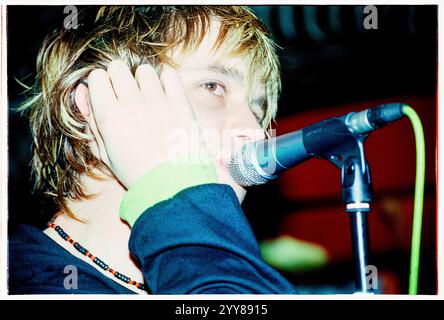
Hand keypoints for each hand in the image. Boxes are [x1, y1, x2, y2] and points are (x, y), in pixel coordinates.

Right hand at [86, 60, 200, 187]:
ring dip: (144, 81)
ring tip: (149, 99)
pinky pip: (169, 74)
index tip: (109, 97)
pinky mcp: (179, 102)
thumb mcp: (104, 153)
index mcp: (109, 116)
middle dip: (120, 79)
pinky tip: (166, 97)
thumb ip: (90, 121)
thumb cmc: (136, 172)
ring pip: (144, 70)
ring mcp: (157, 101)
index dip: (102, 85)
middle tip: (128, 97)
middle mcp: (131, 104)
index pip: (97, 76)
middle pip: (118, 67)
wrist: (172, 184)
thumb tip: (82, 91)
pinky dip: (167, 82)